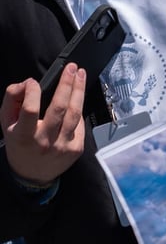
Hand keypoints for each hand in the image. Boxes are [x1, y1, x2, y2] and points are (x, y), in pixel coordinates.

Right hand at [1, 63, 86, 184]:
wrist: (33, 175)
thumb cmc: (19, 144)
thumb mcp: (6, 124)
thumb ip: (12, 101)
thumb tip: (26, 83)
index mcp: (23, 136)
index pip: (29, 109)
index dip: (31, 92)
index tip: (33, 81)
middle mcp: (44, 141)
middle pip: (60, 108)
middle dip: (67, 84)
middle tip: (72, 68)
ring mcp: (62, 146)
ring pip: (75, 113)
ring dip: (79, 91)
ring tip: (80, 75)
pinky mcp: (76, 148)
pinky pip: (80, 124)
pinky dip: (78, 110)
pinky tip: (77, 99)